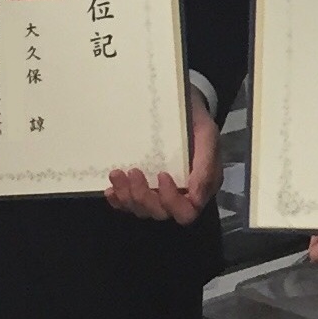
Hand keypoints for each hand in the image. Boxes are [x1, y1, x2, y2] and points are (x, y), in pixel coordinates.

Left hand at [106, 89, 221, 223]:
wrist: (182, 105)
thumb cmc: (194, 118)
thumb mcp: (206, 134)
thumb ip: (205, 164)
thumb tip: (195, 196)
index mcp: (200, 186)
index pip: (186, 212)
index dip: (171, 201)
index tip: (162, 174)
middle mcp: (180, 194)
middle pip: (161, 213)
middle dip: (143, 197)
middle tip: (133, 171)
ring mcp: (159, 192)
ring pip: (142, 210)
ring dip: (127, 196)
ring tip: (117, 173)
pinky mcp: (143, 186)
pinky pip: (128, 204)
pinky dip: (118, 200)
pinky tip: (111, 189)